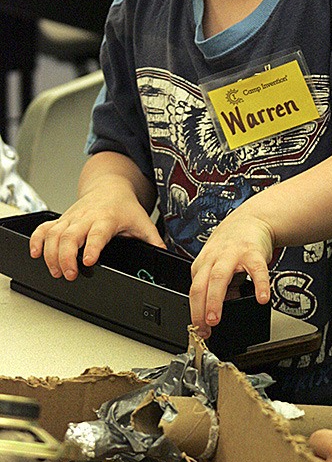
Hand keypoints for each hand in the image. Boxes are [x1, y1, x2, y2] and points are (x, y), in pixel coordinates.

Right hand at [29, 185, 164, 279]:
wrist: (110, 187)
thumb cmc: (125, 206)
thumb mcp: (143, 223)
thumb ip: (153, 242)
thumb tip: (165, 257)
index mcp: (107, 219)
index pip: (97, 234)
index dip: (91, 247)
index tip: (87, 262)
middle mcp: (86, 218)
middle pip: (69, 236)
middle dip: (65, 257)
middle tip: (68, 274)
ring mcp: (71, 218)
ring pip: (53, 234)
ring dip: (50, 254)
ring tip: (56, 271)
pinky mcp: (61, 219)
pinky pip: (43, 229)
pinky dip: (36, 240)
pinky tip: (35, 254)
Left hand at [189, 208, 274, 334]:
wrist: (253, 219)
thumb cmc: (233, 244)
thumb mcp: (219, 264)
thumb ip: (218, 288)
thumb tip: (221, 310)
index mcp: (203, 264)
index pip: (194, 291)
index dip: (195, 312)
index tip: (199, 330)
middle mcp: (214, 258)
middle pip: (201, 284)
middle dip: (199, 308)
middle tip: (203, 327)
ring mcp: (233, 254)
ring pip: (219, 277)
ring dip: (215, 300)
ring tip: (216, 319)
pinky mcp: (253, 252)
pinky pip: (256, 270)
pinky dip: (259, 285)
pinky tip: (262, 298)